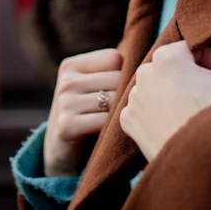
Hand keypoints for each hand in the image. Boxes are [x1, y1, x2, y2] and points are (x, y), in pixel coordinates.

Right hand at [43, 48, 122, 176]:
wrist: (61, 151)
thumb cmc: (87, 113)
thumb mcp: (91, 87)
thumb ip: (111, 71)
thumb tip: (149, 61)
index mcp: (71, 65)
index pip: (114, 58)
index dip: (123, 74)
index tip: (118, 90)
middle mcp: (66, 81)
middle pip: (116, 78)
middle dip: (124, 94)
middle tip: (123, 109)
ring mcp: (64, 102)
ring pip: (113, 99)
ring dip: (120, 112)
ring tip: (117, 120)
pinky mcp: (67, 125)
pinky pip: (104, 120)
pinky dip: (112, 128)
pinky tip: (109, 134)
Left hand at [120, 38, 210, 161]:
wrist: (200, 166)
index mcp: (167, 55)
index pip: (197, 51)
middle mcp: (143, 72)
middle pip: (178, 68)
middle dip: (195, 80)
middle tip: (210, 102)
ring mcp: (133, 98)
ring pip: (162, 88)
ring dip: (177, 96)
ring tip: (194, 115)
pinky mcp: (128, 121)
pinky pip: (146, 109)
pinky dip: (160, 115)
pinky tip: (175, 125)